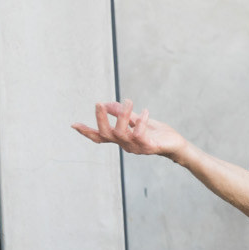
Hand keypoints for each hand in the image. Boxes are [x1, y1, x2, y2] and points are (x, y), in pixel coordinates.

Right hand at [72, 102, 189, 159]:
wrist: (176, 144)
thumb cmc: (157, 133)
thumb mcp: (138, 120)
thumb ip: (123, 114)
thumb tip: (107, 103)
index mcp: (121, 139)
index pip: (100, 137)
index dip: (86, 132)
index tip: (73, 124)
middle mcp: (125, 145)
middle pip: (106, 134)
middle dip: (101, 119)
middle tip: (99, 103)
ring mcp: (136, 147)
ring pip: (121, 133)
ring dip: (124, 115)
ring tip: (130, 102)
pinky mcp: (148, 147)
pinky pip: (140, 134)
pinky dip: (141, 122)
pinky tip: (145, 112)